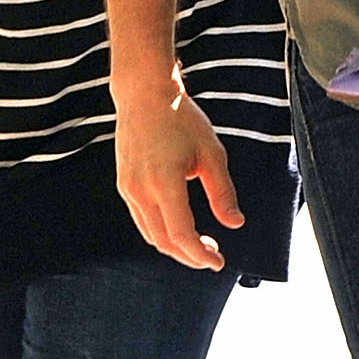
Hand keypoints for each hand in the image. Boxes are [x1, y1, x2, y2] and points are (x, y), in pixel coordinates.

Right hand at [114, 80, 242, 272]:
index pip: (181, 234)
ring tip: (199, 245)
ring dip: (174, 247)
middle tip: (212, 257)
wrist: (144, 95)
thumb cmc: (181, 119)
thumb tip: (235, 224)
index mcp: (165, 181)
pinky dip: (160, 232)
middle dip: (189, 256)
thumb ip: (223, 192)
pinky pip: (141, 220)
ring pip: (150, 234)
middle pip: (164, 241)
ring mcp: (128, 188)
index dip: (200, 254)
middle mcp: (141, 189)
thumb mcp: (212, 153)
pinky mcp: (124, 185)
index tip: (218, 262)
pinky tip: (179, 227)